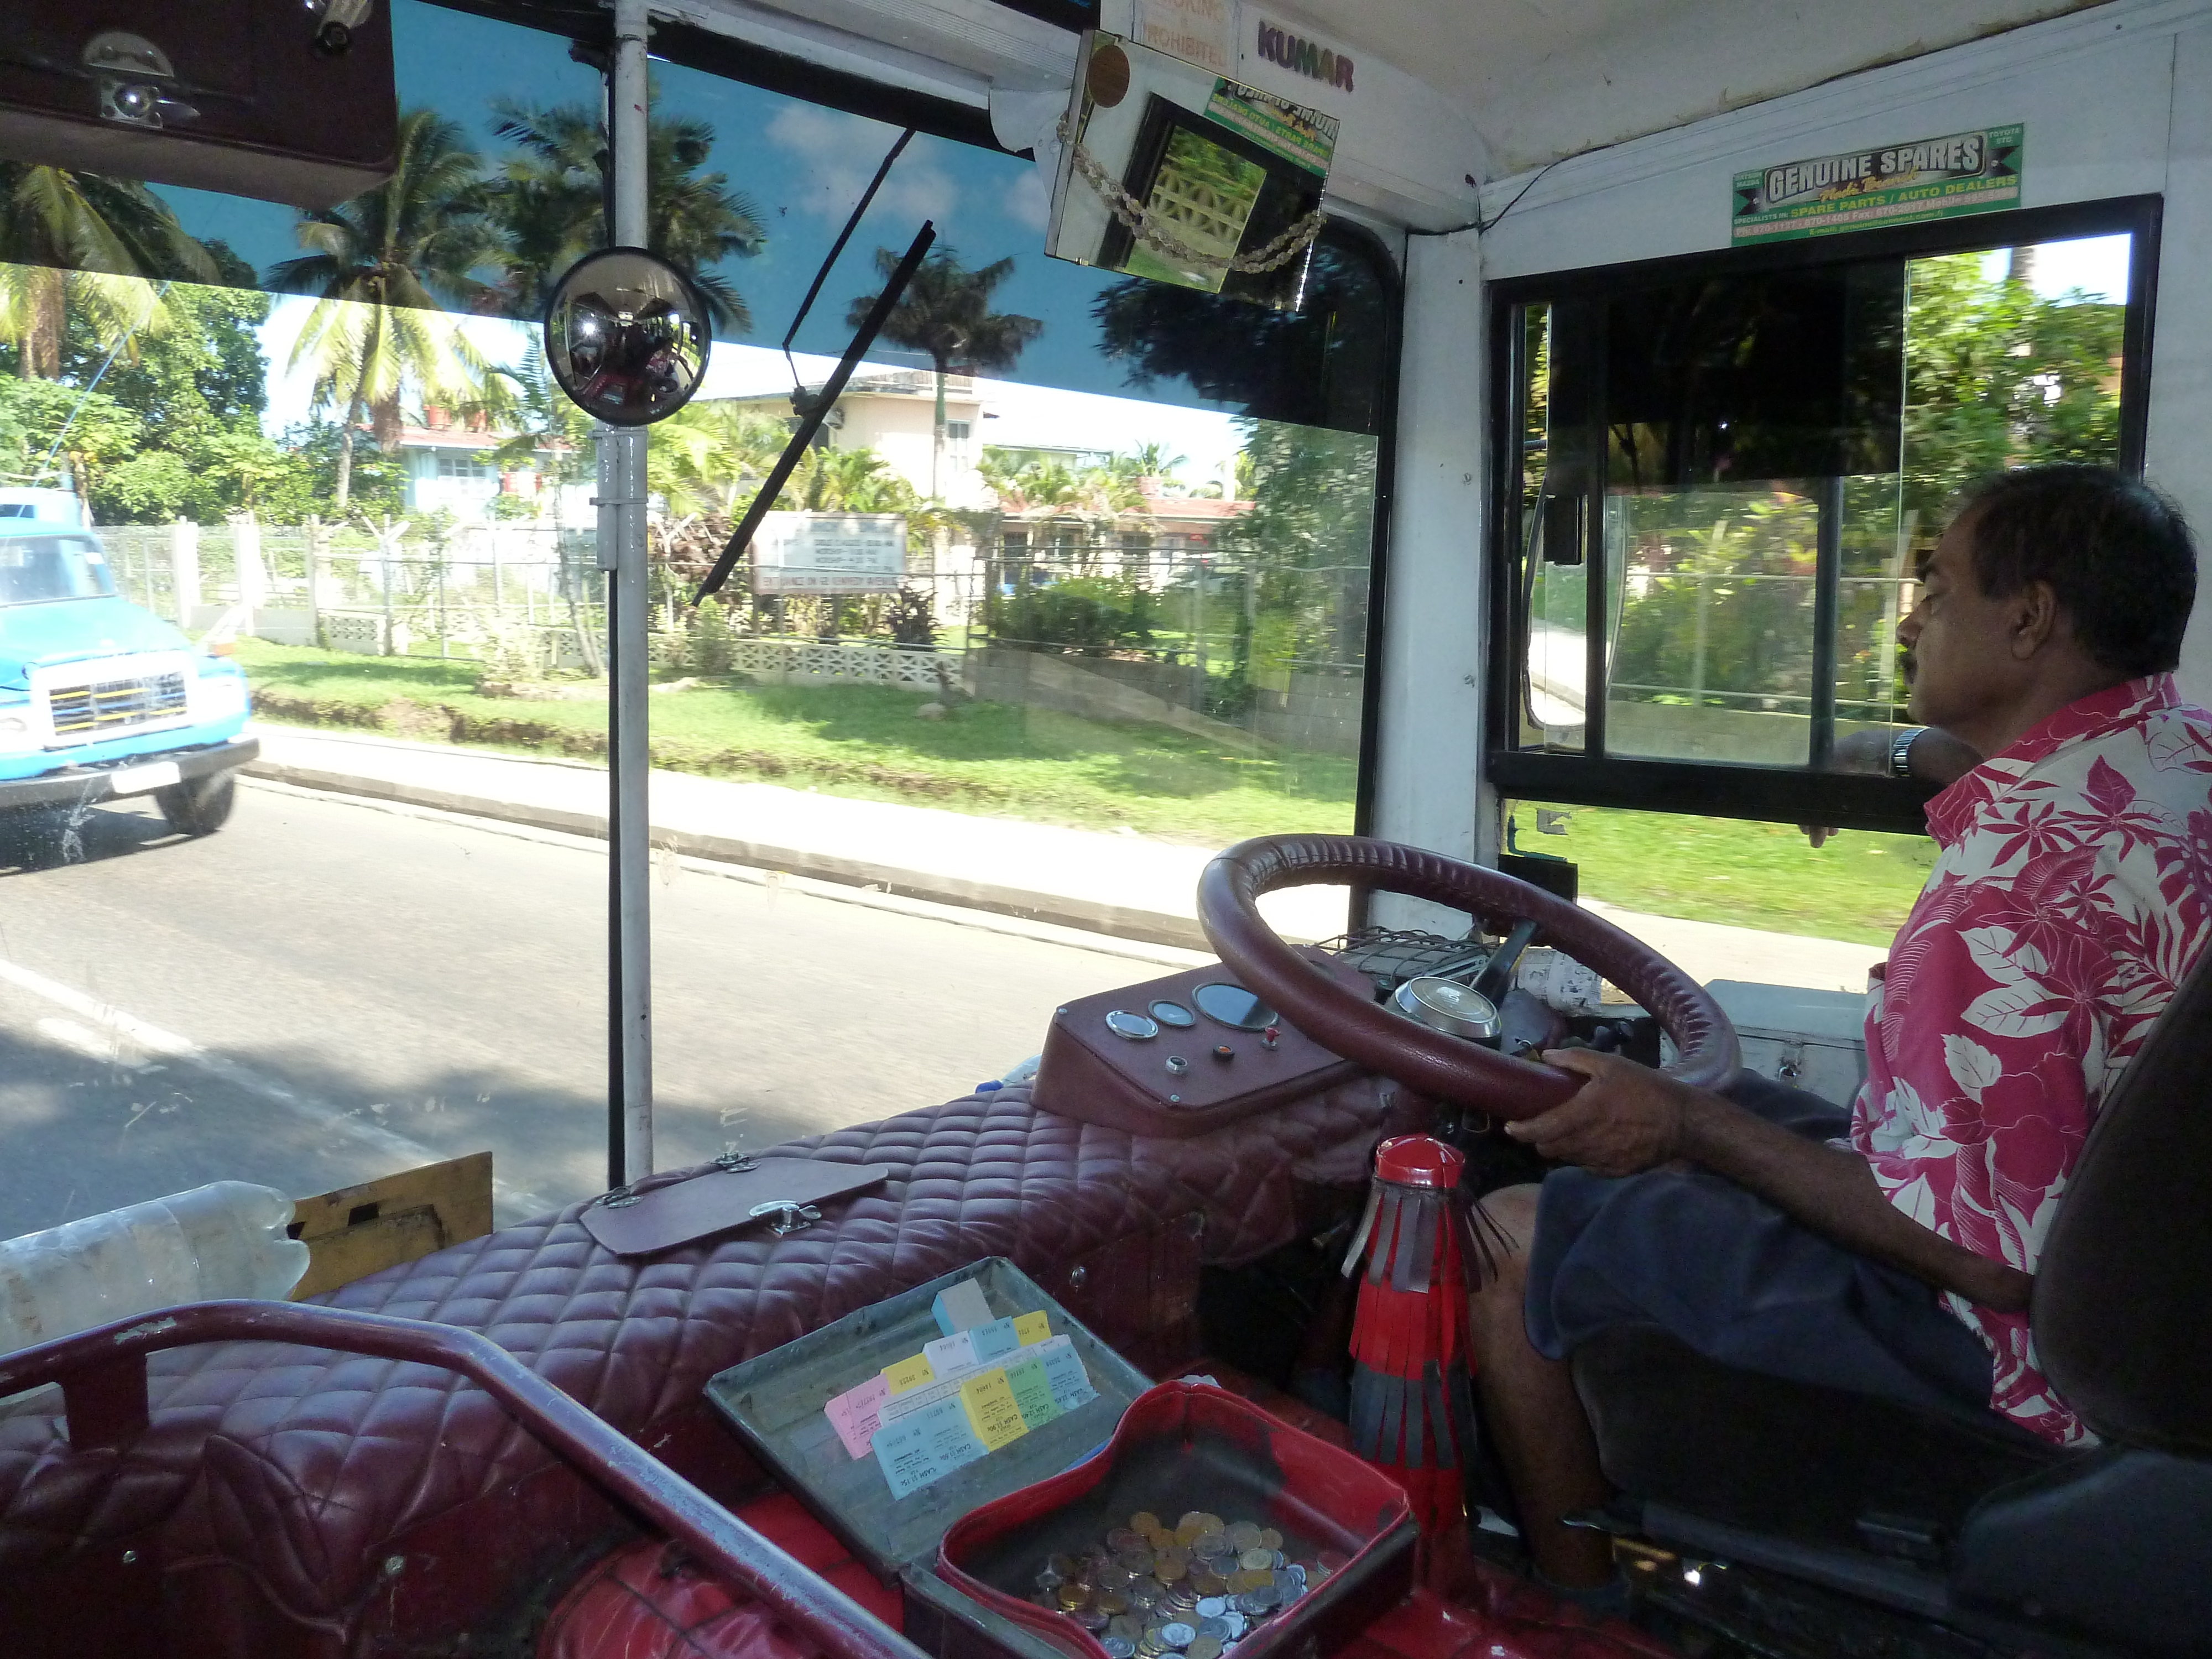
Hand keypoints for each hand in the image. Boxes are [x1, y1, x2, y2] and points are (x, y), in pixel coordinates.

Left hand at [1505, 1049, 1702, 1176]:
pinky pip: (1587, 1166)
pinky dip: (1582, 1155)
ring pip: (1566, 1158)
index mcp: (1582, 1115)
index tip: (1511, 1127)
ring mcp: (1601, 1160)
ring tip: (1567, 1130)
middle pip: (1548, 1149)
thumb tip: (1546, 1056)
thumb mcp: (1610, 1064)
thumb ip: (1575, 1059)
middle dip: (1539, 1139)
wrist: (1682, 1121)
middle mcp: (1586, 1142)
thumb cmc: (1644, 1088)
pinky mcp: (1615, 1171)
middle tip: (1540, 1125)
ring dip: (1560, 1147)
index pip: (1540, 1131)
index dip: (1521, 1131)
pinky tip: (1592, 1141)